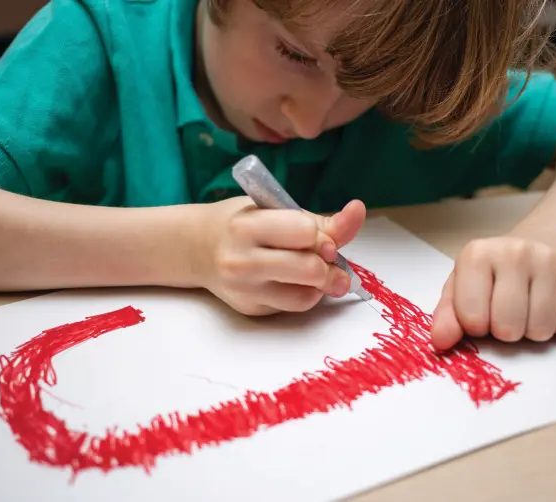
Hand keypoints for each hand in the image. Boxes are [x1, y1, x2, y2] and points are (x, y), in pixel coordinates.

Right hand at [199, 196, 365, 315]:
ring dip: (321, 283)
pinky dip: (307, 294)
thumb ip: (317, 220)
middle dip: (328, 264)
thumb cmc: (241, 223)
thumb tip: (357, 212)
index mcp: (247, 226)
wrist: (197, 248)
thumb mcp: (272, 210)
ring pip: (307, 295)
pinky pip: (296, 306)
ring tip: (315, 270)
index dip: (321, 236)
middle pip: (310, 269)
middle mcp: (242, 261)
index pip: (305, 233)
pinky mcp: (251, 308)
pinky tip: (296, 281)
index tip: (320, 237)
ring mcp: (245, 289)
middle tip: (326, 257)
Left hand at [430, 236, 555, 349]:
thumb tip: (440, 342)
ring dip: (532, 330)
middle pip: (508, 327)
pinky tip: (550, 304)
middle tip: (505, 314)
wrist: (537, 244)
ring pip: (540, 329)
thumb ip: (447, 317)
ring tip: (527, 309)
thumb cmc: (492, 274)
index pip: (472, 319)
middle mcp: (514, 251)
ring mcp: (549, 259)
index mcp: (476, 255)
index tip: (480, 314)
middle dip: (505, 331)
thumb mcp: (461, 290)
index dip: (476, 327)